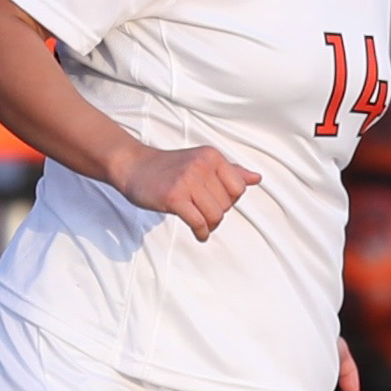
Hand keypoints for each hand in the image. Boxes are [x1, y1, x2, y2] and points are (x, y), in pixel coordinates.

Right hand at [113, 143, 259, 243]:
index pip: (239, 188)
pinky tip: (198, 234)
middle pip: (227, 205)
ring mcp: (187, 181)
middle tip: (203, 213)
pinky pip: (199, 222)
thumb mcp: (201, 162)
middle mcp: (201, 166)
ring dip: (209, 225)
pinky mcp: (174, 197)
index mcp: (212, 156)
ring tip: (200, 223)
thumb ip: (230, 171)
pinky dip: (201, 233)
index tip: (216, 202)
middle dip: (217, 214)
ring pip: (215, 216)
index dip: (230, 200)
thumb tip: (256, 178)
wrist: (134, 166)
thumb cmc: (168, 167)